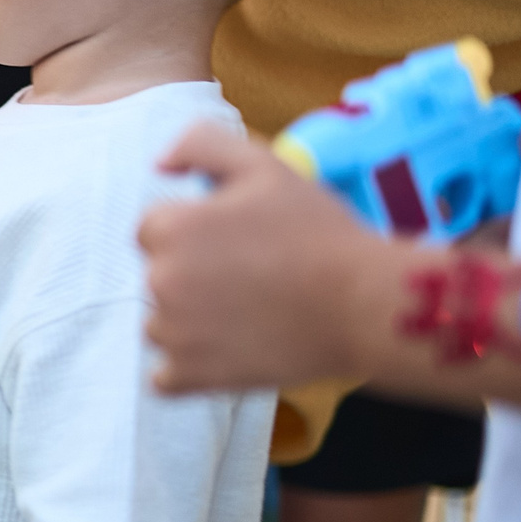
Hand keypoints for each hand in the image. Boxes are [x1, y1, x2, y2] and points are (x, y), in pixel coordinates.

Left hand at [139, 124, 390, 393]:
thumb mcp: (264, 165)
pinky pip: (165, 376)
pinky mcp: (190, 376)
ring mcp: (172, 333)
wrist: (364, 305)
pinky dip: (190, 369)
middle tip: (254, 278)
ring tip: (250, 313)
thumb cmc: (318, 232)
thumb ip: (201, 144)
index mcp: (169, 228)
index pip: (156, 230)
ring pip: (162, 323)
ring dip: (191, 322)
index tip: (241, 243)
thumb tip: (158, 165)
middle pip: (159, 275)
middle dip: (195, 275)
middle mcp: (159, 280)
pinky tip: (229, 352)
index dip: (198, 232)